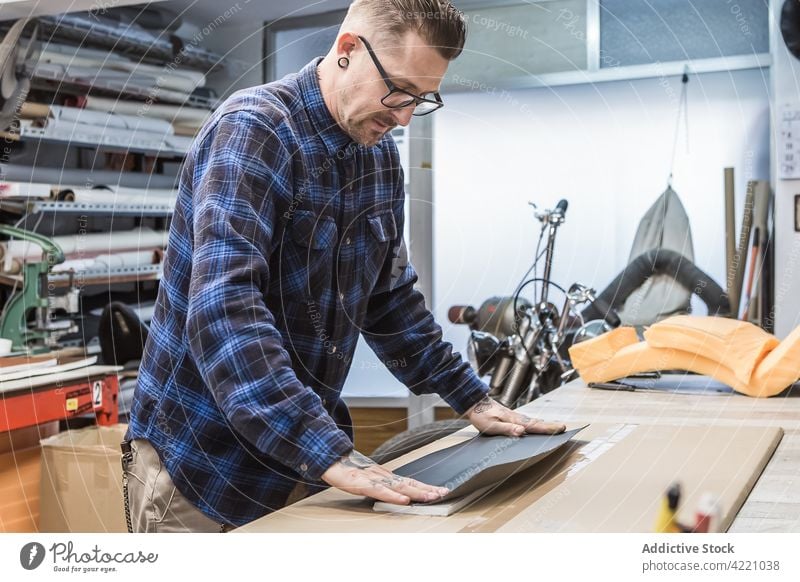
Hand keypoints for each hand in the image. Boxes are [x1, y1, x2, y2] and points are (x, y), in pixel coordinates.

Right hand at [321, 450, 448, 504]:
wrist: (327, 457)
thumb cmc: (346, 469)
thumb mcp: (365, 478)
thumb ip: (379, 484)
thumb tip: (396, 492)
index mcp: (383, 476)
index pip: (408, 482)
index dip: (424, 487)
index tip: (441, 490)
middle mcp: (380, 476)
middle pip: (407, 483)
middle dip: (426, 490)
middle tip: (443, 493)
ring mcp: (371, 478)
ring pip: (397, 486)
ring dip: (416, 492)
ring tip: (431, 496)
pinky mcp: (359, 482)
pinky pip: (379, 491)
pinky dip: (392, 496)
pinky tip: (403, 500)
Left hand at [466, 395, 565, 436]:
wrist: (474, 403)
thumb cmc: (481, 416)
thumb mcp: (491, 426)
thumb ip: (507, 429)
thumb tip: (522, 431)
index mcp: (513, 420)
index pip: (533, 426)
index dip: (547, 428)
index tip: (560, 428)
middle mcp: (516, 417)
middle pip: (536, 422)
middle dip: (550, 426)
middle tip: (563, 427)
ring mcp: (514, 416)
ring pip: (532, 421)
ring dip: (544, 424)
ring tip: (555, 426)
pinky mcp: (510, 416)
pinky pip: (526, 420)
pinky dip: (535, 422)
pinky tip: (536, 424)